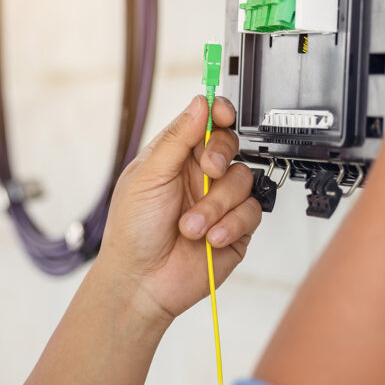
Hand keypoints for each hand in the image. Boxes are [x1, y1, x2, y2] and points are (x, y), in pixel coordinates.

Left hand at [94, 95, 261, 323]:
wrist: (142, 282)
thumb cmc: (133, 230)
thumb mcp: (148, 176)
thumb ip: (177, 138)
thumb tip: (200, 103)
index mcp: (176, 157)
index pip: (206, 123)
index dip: (219, 113)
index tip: (223, 114)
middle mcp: (200, 176)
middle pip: (230, 145)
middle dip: (220, 156)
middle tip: (208, 171)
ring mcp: (219, 202)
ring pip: (243, 180)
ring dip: (216, 204)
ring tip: (191, 226)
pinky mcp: (236, 229)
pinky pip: (251, 213)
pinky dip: (230, 225)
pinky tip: (210, 238)